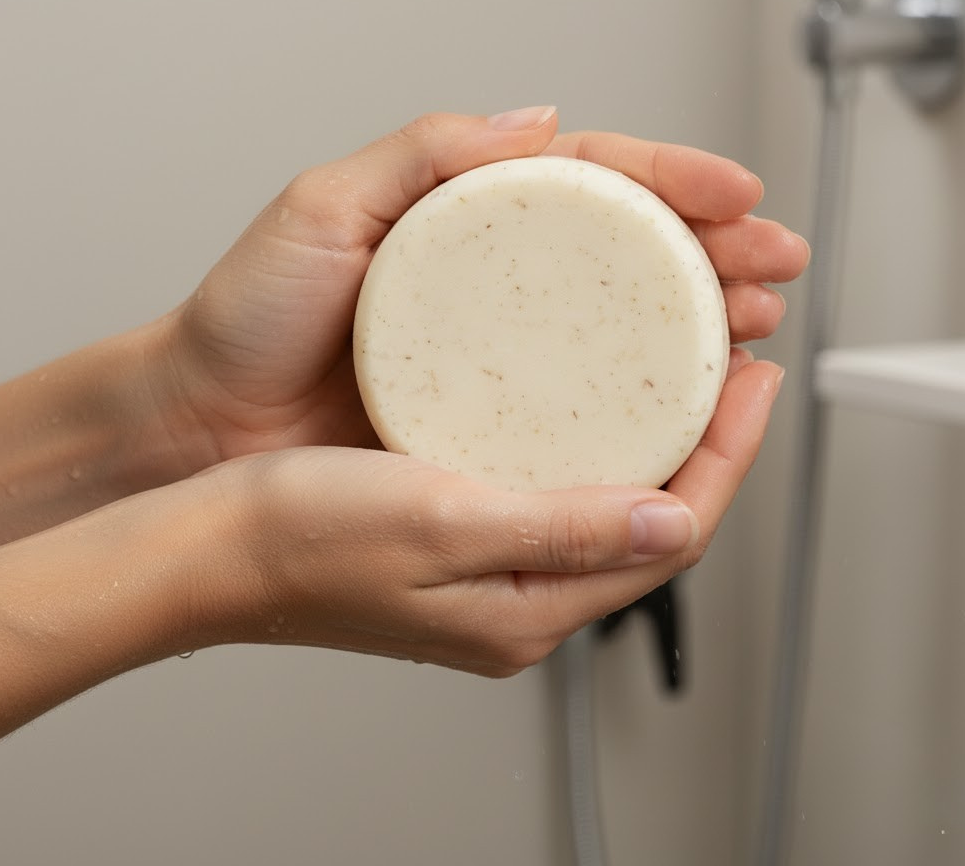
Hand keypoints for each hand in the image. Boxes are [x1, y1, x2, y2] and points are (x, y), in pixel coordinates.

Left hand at [156, 107, 807, 469]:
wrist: (205, 421)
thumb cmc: (249, 315)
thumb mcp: (322, 206)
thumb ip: (423, 152)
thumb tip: (537, 117)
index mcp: (465, 221)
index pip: (592, 183)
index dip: (673, 182)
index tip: (740, 196)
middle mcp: (493, 288)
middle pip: (626, 256)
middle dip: (713, 254)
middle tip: (775, 267)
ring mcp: (498, 357)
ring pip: (619, 331)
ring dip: (698, 324)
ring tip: (754, 325)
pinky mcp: (491, 423)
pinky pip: (581, 407)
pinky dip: (641, 398)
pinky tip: (684, 399)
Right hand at [194, 347, 781, 676]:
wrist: (208, 545)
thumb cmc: (299, 540)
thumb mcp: (439, 525)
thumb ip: (562, 530)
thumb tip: (671, 521)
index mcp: (526, 608)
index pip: (673, 533)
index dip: (729, 453)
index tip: (757, 376)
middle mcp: (520, 594)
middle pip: (654, 515)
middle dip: (707, 438)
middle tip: (735, 356)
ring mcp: (493, 565)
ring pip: (611, 496)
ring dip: (655, 433)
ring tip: (683, 365)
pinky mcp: (463, 531)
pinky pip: (559, 484)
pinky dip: (592, 438)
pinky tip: (588, 395)